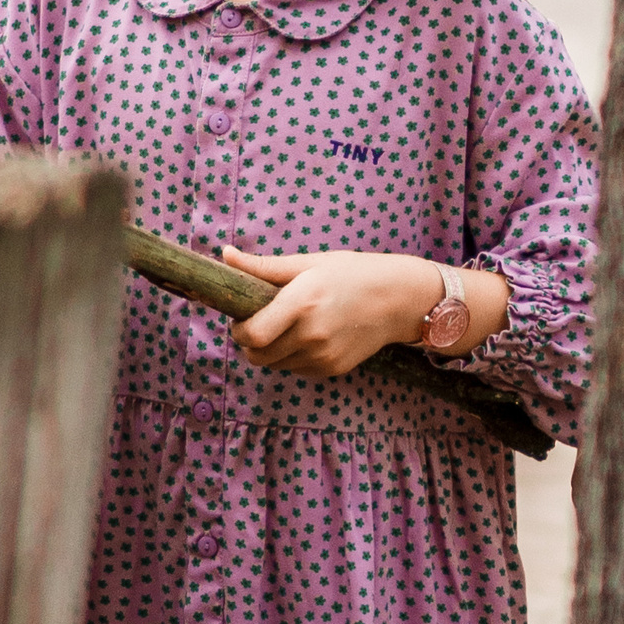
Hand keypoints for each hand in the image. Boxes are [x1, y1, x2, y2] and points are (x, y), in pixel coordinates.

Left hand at [220, 247, 443, 377]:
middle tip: (259, 323)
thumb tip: (224, 254)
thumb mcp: (308, 263)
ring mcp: (323, 356)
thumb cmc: (351, 273)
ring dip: (270, 351)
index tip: (241, 319)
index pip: (252, 335)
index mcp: (301, 304)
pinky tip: (308, 336)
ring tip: (287, 326)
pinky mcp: (333, 369)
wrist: (399, 299)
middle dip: (249, 343)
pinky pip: (296, 369)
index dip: (238, 330)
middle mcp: (311, 335)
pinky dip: (292, 357)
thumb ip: (263, 266)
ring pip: (274, 365)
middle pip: (257, 356)